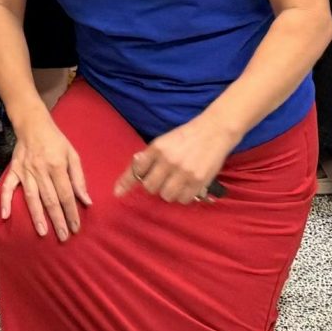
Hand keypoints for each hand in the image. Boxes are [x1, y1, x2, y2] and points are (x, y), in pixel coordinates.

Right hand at [0, 119, 92, 239]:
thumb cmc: (56, 141)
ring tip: (42, 233)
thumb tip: (87, 201)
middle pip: (50, 199)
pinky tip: (5, 216)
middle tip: (63, 237)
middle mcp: (40, 170)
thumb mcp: (73, 155)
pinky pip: (8, 187)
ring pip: (32, 197)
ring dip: (37, 216)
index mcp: (57, 166)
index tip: (76, 228)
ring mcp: (25, 171)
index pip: (66, 194)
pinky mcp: (14, 170)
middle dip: (57, 220)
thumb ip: (79, 179)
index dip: (71, 212)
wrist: (33, 124)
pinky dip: (5, 201)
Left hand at [116, 116, 234, 203]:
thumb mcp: (164, 140)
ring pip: (166, 196)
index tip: (117, 193)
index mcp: (157, 148)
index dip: (126, 182)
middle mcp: (168, 160)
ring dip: (169, 192)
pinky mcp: (198, 181)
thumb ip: (150, 155)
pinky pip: (183, 199)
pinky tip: (187, 186)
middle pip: (150, 187)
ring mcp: (184, 172)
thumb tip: (136, 166)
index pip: (136, 169)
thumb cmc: (187, 136)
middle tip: (163, 179)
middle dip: (154, 185)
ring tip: (176, 183)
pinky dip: (183, 196)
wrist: (214, 131)